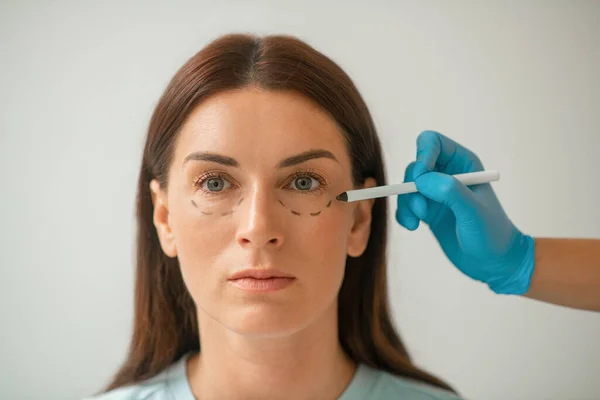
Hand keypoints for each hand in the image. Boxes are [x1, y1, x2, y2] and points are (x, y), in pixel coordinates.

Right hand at [396, 130, 535, 294]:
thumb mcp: (473, 211)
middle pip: (415, 165)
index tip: (420, 177)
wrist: (493, 263)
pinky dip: (403, 215)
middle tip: (421, 208)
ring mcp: (435, 193)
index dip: (423, 154)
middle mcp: (447, 174)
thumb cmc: (491, 234)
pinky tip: (413, 227)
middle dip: (412, 186)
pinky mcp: (427, 211)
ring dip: (407, 203)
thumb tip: (422, 180)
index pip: (433, 143)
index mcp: (463, 163)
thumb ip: (450, 192)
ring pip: (407, 187)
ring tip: (417, 223)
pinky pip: (405, 205)